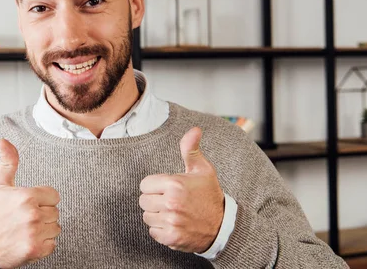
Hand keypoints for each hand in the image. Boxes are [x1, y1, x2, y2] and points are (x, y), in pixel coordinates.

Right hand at [0, 139, 60, 267]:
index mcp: (27, 196)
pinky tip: (27, 240)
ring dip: (44, 229)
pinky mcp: (35, 250)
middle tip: (23, 218)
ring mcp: (34, 233)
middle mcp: (33, 214)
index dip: (42, 199)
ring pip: (55, 228)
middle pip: (55, 212)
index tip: (28, 204)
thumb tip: (3, 140)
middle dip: (43, 214)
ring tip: (25, 229)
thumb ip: (7, 161)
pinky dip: (43, 245)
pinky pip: (52, 244)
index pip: (54, 195)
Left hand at [139, 127, 224, 253]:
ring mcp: (171, 222)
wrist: (223, 226)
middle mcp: (171, 203)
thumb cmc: (210, 195)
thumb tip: (194, 129)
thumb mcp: (203, 170)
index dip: (154, 185)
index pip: (144, 184)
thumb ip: (191, 149)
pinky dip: (161, 229)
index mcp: (174, 184)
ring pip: (147, 216)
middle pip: (143, 200)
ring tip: (172, 212)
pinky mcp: (171, 237)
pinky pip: (153, 232)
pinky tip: (173, 224)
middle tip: (169, 200)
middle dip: (154, 199)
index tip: (166, 188)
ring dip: (156, 215)